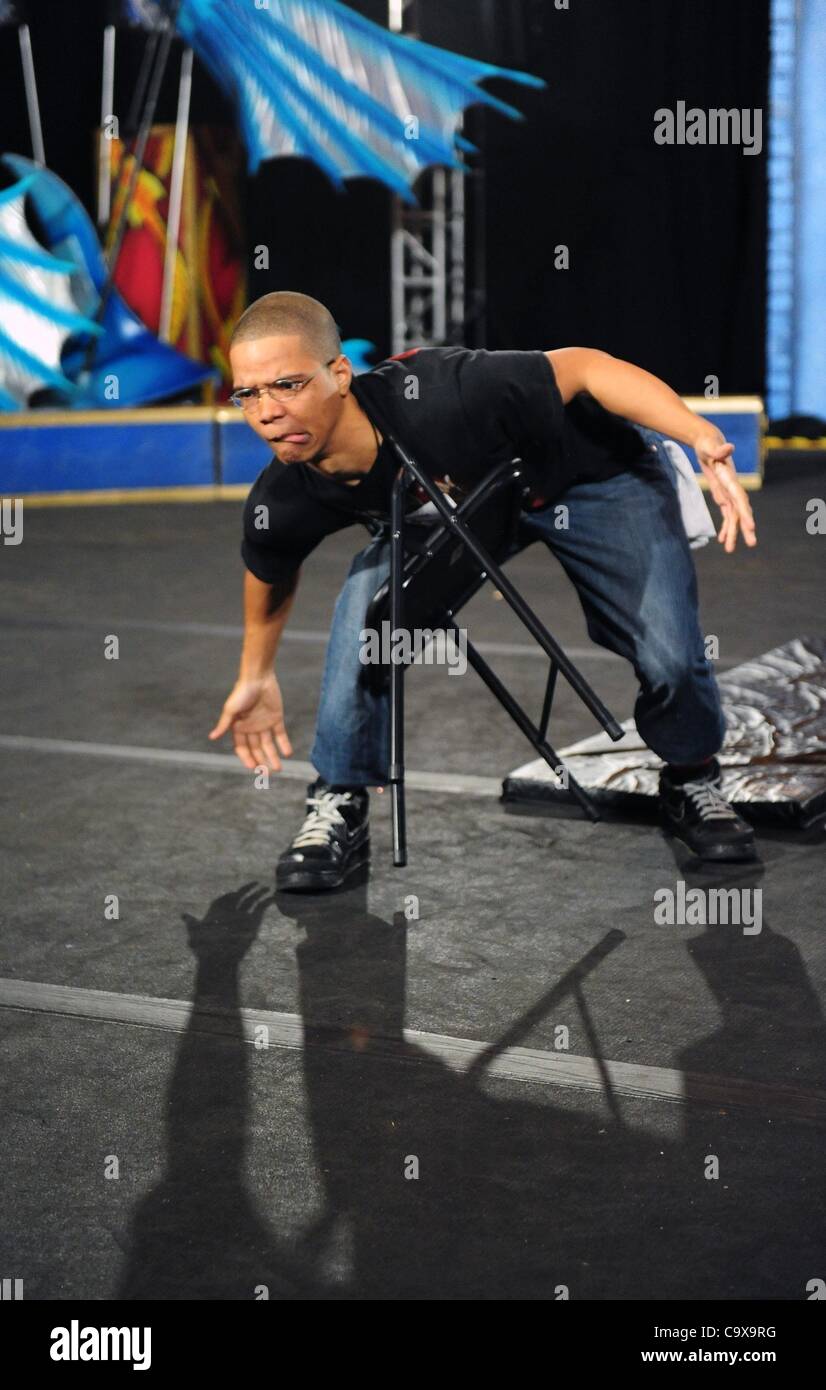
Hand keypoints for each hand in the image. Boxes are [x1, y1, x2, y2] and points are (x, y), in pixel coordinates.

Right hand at [208, 672, 292, 771]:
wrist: (258, 677)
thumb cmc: (241, 692)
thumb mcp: (231, 709)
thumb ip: (224, 724)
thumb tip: (212, 737)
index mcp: (239, 727)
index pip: (242, 748)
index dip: (247, 758)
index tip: (252, 768)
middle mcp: (251, 728)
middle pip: (256, 749)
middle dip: (261, 761)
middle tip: (267, 773)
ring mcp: (264, 723)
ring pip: (269, 745)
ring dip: (273, 757)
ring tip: (278, 769)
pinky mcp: (276, 718)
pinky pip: (280, 734)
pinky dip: (284, 744)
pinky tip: (287, 753)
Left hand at [691, 427, 756, 553]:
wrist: (709, 443)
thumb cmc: (708, 444)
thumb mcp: (710, 446)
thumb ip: (719, 449)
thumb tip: (729, 446)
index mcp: (731, 479)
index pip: (740, 499)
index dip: (745, 513)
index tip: (751, 526)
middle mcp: (733, 488)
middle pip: (741, 511)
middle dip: (746, 528)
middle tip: (752, 543)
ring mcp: (729, 493)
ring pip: (734, 516)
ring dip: (733, 533)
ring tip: (730, 550)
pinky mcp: (723, 495)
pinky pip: (726, 514)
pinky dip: (725, 527)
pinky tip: (723, 540)